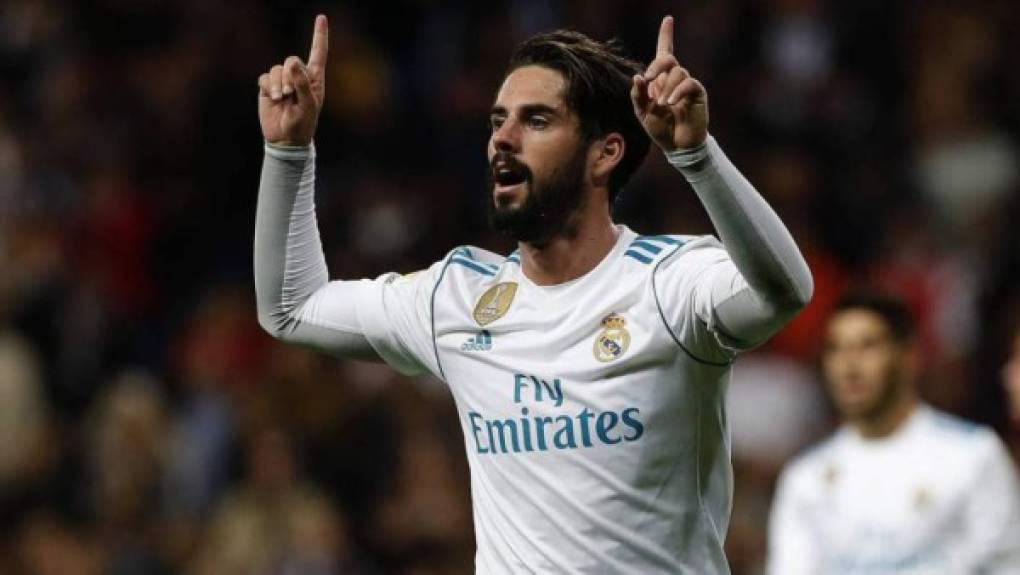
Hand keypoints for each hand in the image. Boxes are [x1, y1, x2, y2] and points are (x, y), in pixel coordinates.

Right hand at [258, 15, 328, 145]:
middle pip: (291, 60)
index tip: (321, 17)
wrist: (285, 139)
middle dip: (289, 75)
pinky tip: (274, 99)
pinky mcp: (269, 87)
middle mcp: (299, 77)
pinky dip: (269, 87)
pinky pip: (265, 77)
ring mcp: (283, 81)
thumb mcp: (308, 105)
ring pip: (277, 69)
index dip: (319, 35)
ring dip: (278, 83)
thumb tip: (292, 63)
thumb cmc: (303, 124)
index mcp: (314, 79)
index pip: (318, 53)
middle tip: (291, 94)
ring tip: (282, 99)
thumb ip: (302, 84)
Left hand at [630, 16, 707, 151]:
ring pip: (677, 73)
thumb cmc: (660, 128)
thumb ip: (638, 95)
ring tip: (661, 105)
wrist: (677, 146)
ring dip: (666, 88)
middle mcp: (675, 78)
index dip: (666, 35)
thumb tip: (637, 76)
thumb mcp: (642, 113)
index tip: (668, 19)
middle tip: (648, 78)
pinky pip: (688, 83)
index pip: (664, 52)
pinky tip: (671, 103)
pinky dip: (677, 92)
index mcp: (660, 80)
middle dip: (657, 65)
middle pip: (668, 59)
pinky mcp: (697, 93)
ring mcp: (687, 84)